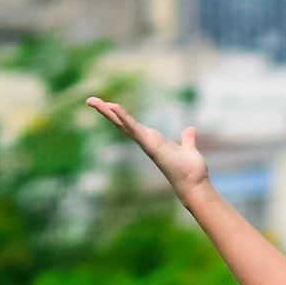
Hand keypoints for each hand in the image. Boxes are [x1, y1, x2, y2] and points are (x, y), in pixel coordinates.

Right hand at [85, 98, 209, 200]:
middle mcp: (146, 141)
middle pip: (121, 124)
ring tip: (92, 101)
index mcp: (153, 140)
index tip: (107, 104)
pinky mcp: (150, 145)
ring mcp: (146, 143)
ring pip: (123, 125)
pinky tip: (113, 106)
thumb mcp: (188, 149)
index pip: (132, 125)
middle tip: (90, 100)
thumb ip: (187, 139)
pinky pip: (135, 129)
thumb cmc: (191, 170)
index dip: (119, 115)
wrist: (195, 184)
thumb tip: (190, 130)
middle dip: (106, 112)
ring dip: (107, 112)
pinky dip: (124, 118)